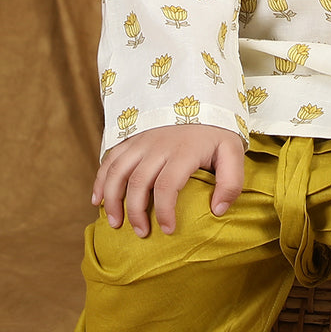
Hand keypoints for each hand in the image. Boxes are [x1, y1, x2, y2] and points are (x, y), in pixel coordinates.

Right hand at [92, 124, 245, 237]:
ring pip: (118, 171)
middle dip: (136, 212)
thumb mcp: (233, 153)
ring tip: (115, 223)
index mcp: (183, 151)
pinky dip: (100, 180)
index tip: (168, 230)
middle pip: (138, 182)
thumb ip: (231, 182)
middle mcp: (158, 145)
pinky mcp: (132, 138)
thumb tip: (217, 211)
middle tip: (141, 233)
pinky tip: (97, 200)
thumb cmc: (217, 132)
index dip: (165, 211)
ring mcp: (142, 140)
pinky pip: (110, 159)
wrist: (201, 98)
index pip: (167, 186)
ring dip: (112, 199)